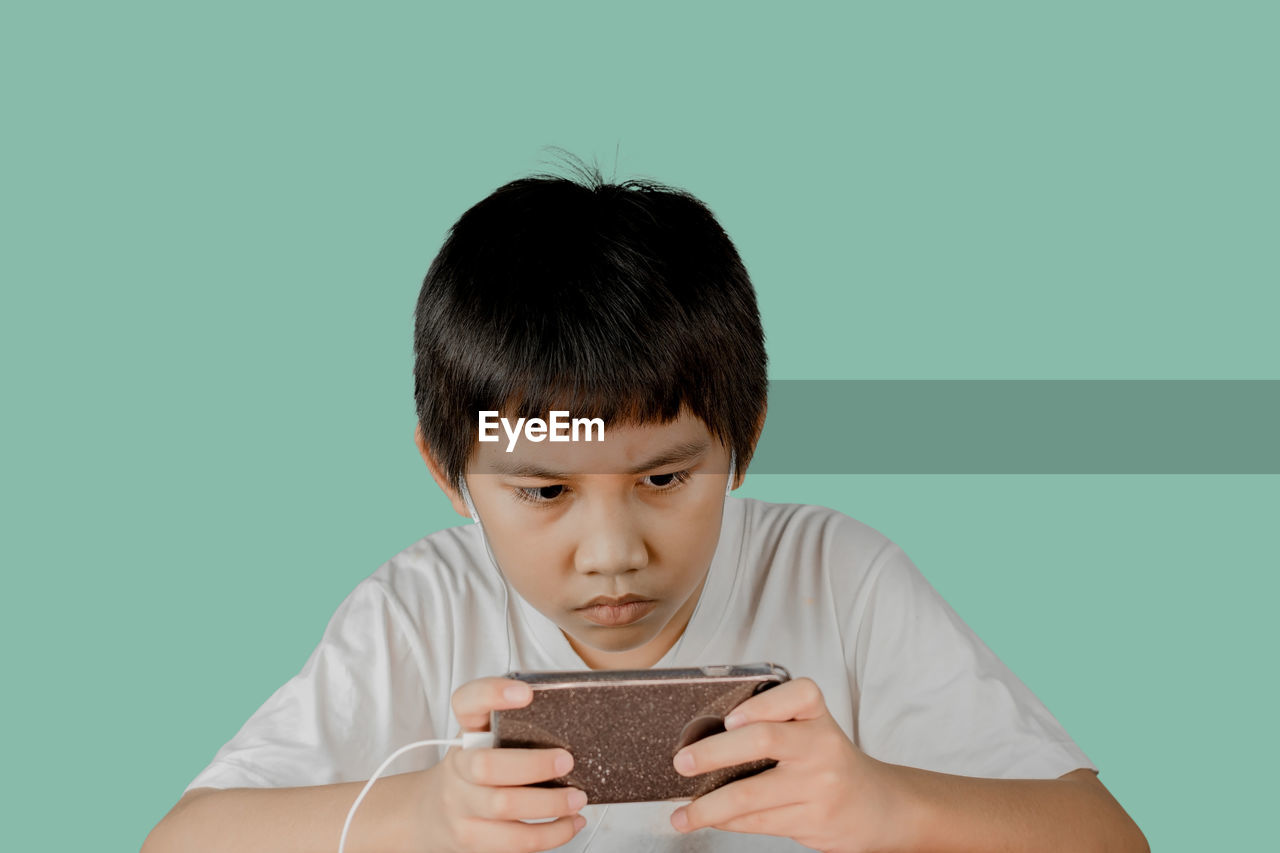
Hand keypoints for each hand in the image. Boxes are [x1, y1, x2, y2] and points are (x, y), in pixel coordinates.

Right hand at [410, 677, 587, 852]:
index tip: (525, 693)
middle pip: (487, 765)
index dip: (493, 694)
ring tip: (577, 799)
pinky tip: (571, 823)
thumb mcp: (483, 741)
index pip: (467, 703)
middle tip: (568, 761)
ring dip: (551, 804)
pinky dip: (552, 835)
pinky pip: (514, 842)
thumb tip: (577, 724)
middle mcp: (458, 767)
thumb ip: (517, 728)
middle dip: (534, 765)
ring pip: (503, 806)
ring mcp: (461, 805)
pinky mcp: (470, 839)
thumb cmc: (474, 770)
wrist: (428, 813)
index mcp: (466, 733)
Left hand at [668, 677, 899, 852]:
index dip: (760, 705)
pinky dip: (727, 822)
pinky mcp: (812, 821)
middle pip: (763, 741)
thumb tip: (702, 739)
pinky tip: (711, 820)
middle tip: (682, 762)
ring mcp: (819, 786)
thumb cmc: (828, 758)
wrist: (878, 805)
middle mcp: (821, 745)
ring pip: (752, 795)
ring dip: (708, 807)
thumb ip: (770, 723)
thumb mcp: (810, 727)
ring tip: (682, 815)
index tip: (729, 718)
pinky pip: (759, 822)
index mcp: (816, 713)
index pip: (795, 696)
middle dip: (714, 753)